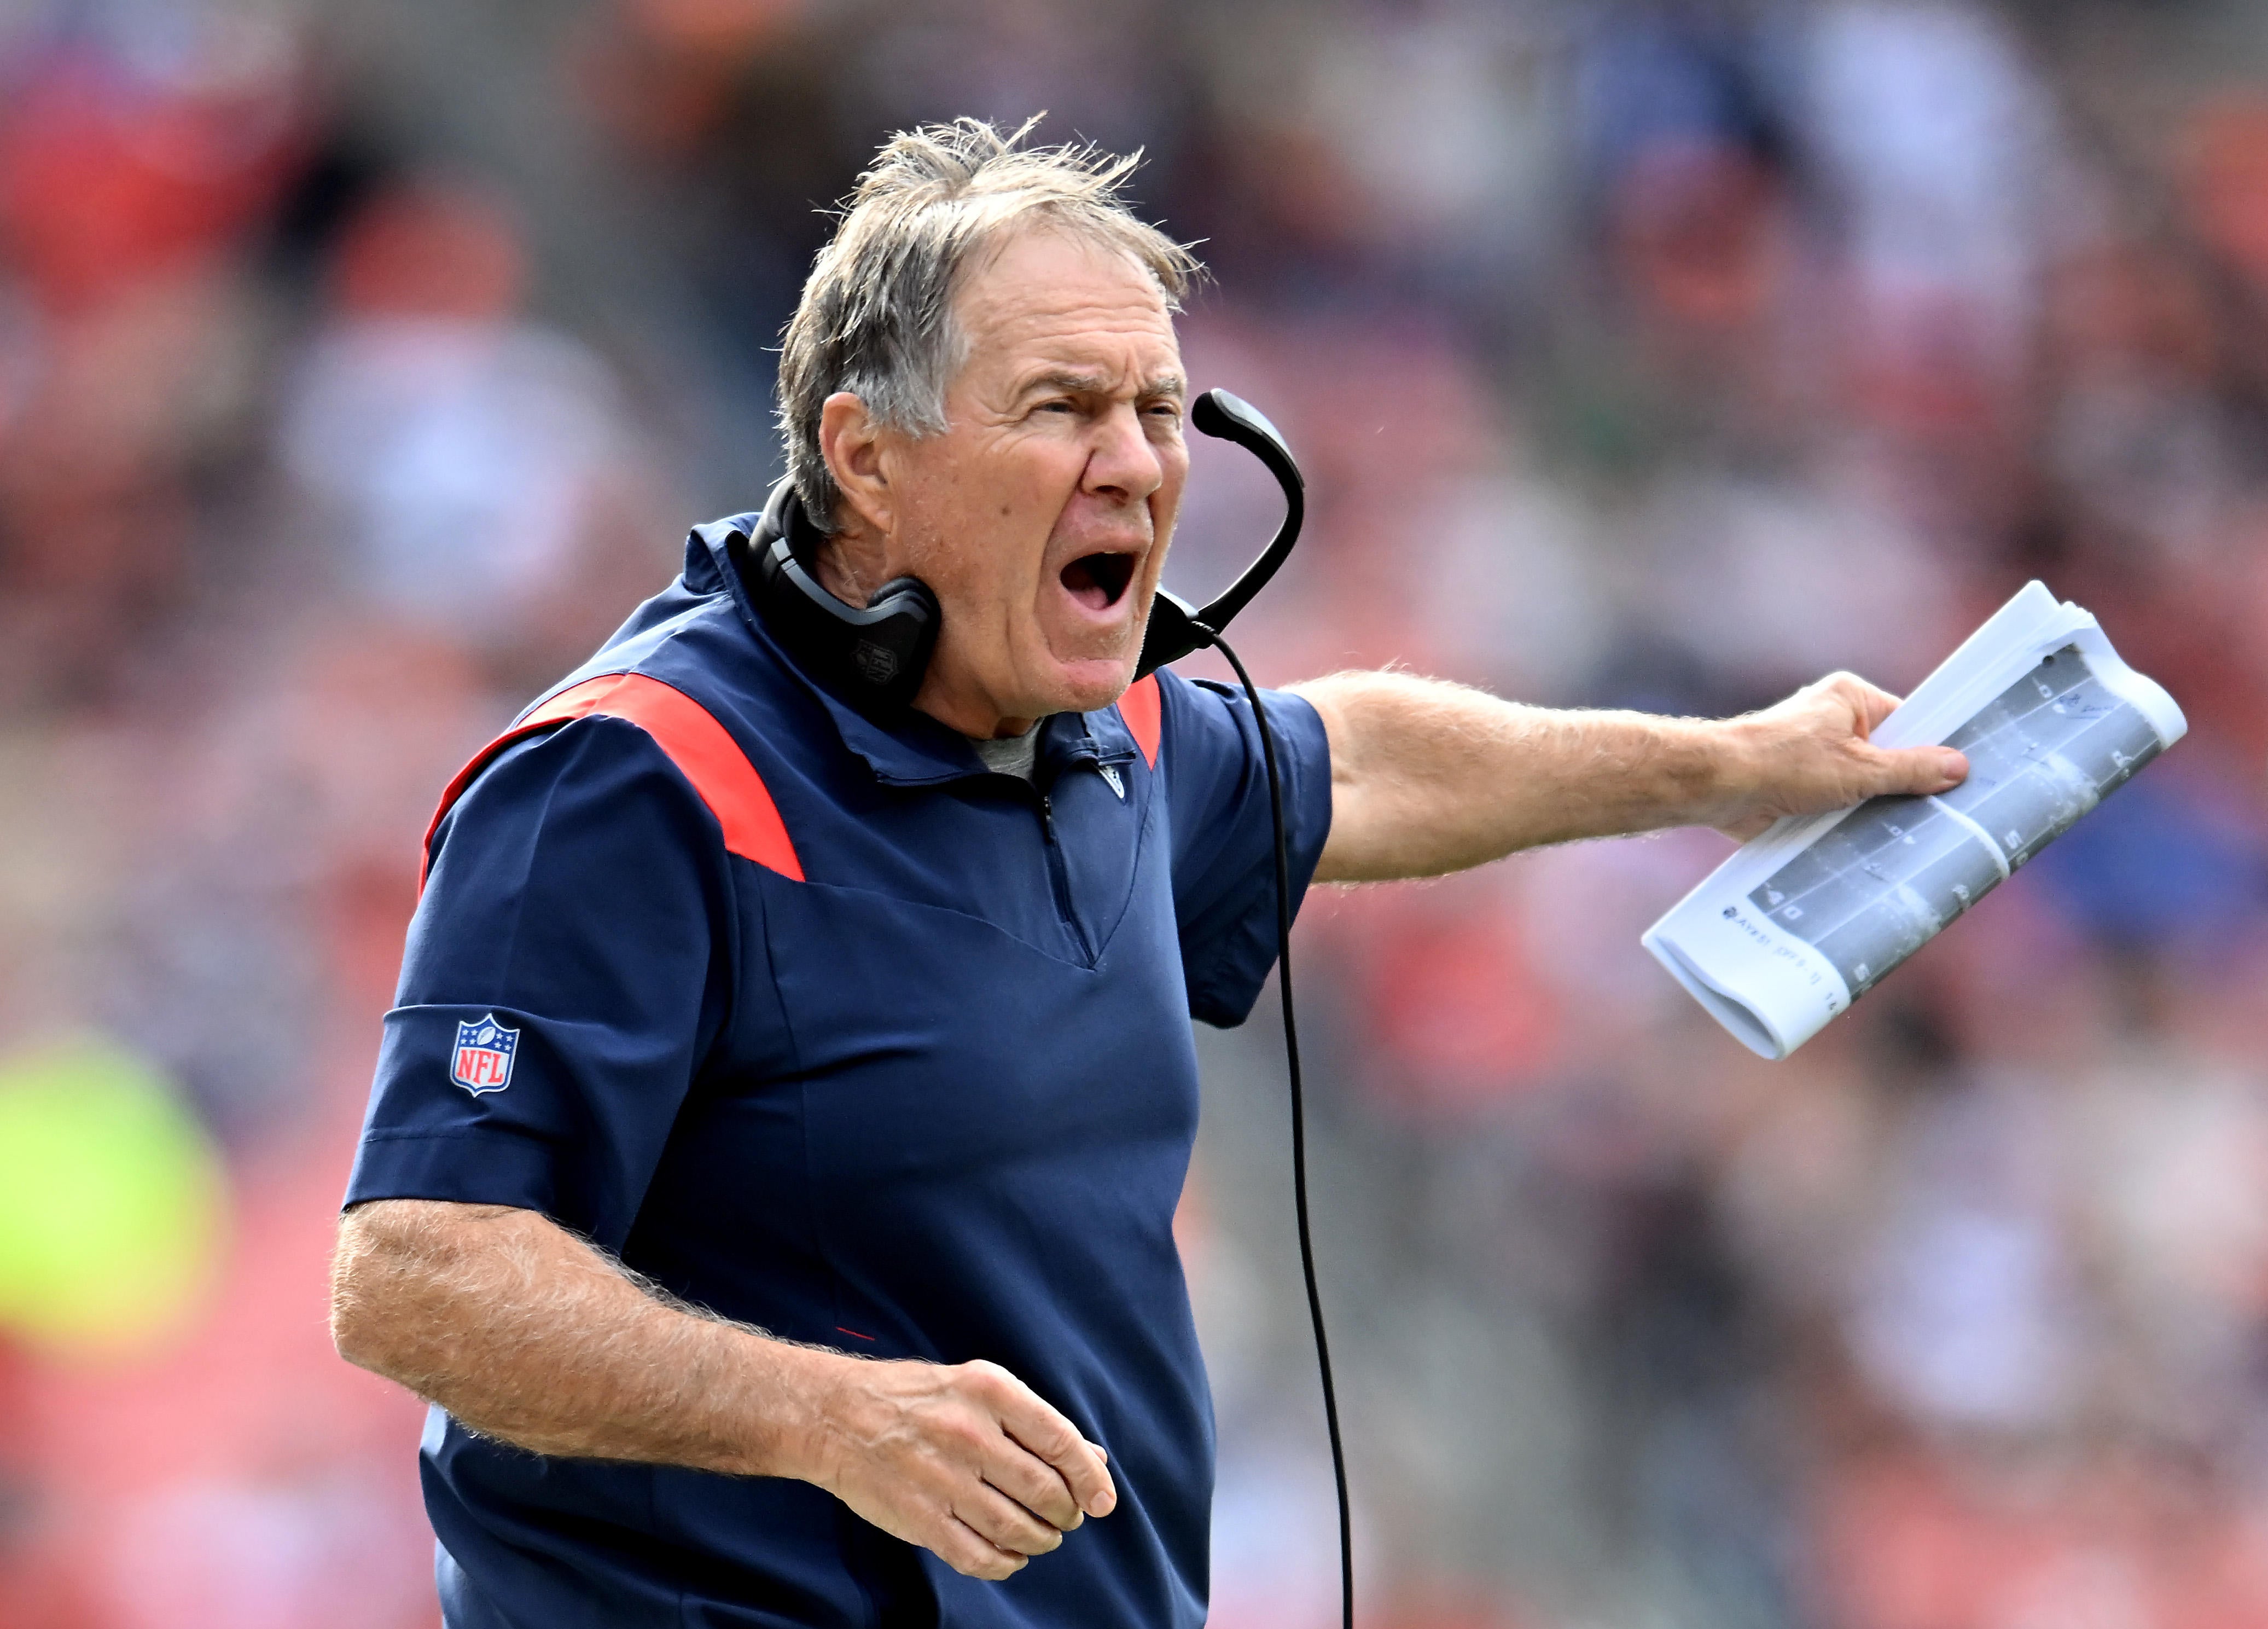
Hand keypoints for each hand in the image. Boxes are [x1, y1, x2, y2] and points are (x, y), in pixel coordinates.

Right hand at [800, 1355, 1115, 1580]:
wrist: (837, 1416)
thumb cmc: (917, 1398)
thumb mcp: (979, 1387)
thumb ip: (1036, 1422)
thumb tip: (1093, 1460)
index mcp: (990, 1392)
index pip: (1061, 1441)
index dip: (1091, 1477)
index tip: (1104, 1501)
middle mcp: (969, 1434)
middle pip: (1045, 1490)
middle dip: (1068, 1512)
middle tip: (1068, 1516)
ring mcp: (944, 1479)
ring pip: (1018, 1528)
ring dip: (1041, 1539)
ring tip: (1042, 1534)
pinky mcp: (921, 1518)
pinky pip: (980, 1556)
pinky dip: (1006, 1561)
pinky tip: (1010, 1553)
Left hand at [1710, 671, 1967, 840]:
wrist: (1718, 787)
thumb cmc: (1782, 763)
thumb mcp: (1860, 769)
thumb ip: (1910, 770)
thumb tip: (1958, 767)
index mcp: (1850, 699)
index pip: (1909, 721)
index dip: (1932, 749)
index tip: (1961, 776)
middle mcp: (1832, 722)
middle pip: (1887, 756)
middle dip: (1903, 784)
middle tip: (1940, 812)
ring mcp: (1814, 755)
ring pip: (1863, 784)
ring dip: (1874, 807)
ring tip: (1910, 832)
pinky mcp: (1798, 786)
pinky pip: (1838, 803)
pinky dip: (1849, 820)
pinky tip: (1873, 843)